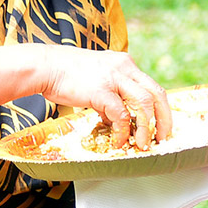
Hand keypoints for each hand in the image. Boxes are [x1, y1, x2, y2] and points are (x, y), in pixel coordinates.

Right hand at [40, 47, 170, 149]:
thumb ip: (110, 94)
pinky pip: (120, 114)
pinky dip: (123, 130)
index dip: (160, 108)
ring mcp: (114, 78)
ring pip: (144, 103)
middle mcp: (124, 68)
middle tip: (163, 137)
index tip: (161, 125)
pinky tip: (119, 140)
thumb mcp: (97, 78)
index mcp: (125, 64)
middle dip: (163, 119)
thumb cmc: (66, 73)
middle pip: (156, 93)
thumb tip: (116, 118)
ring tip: (143, 144)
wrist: (44, 66)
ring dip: (147, 127)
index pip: (152, 86)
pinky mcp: (101, 90)